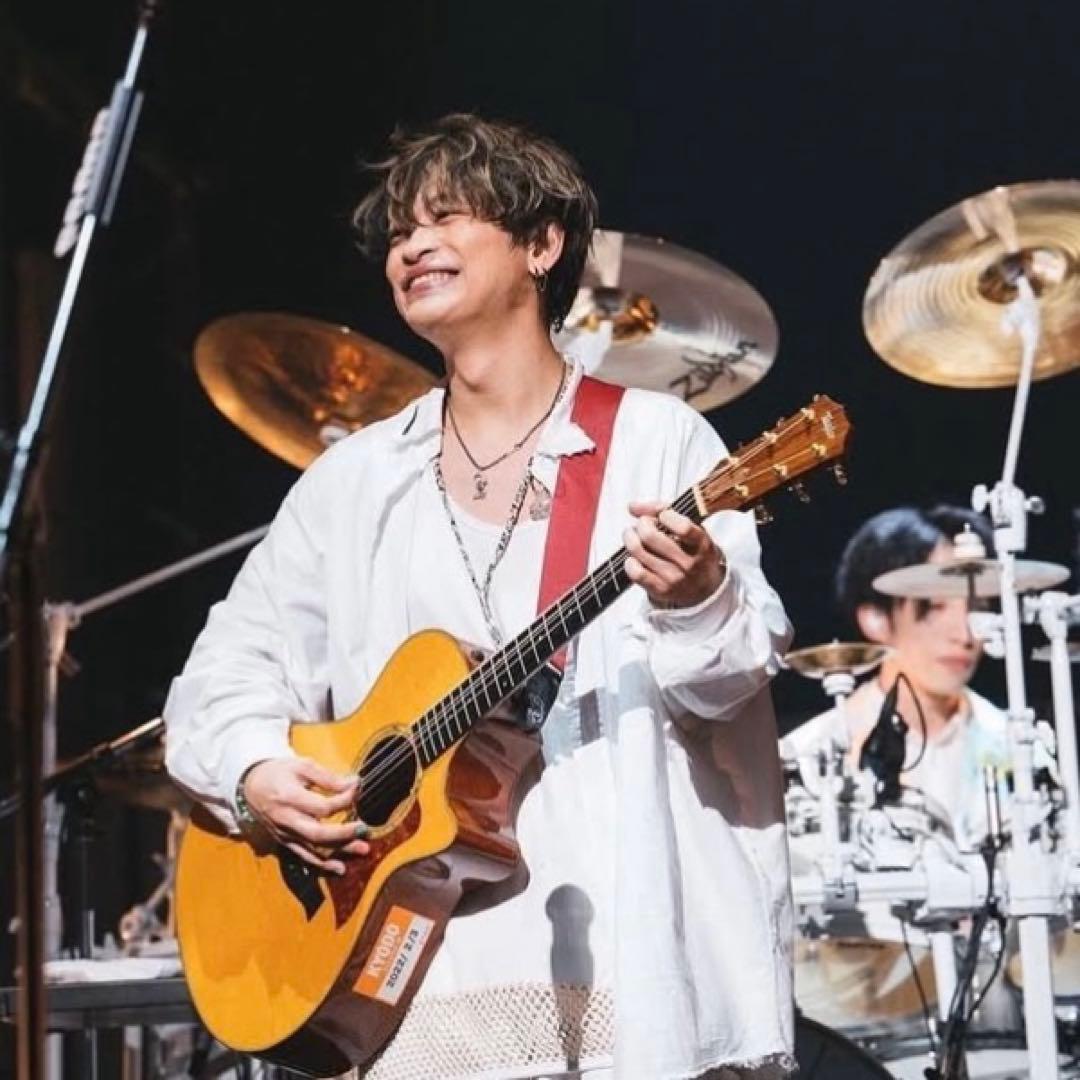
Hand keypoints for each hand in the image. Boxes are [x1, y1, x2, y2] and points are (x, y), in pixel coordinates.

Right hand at [241, 757, 368, 874]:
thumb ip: (328, 777)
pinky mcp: (285, 843)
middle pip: (317, 834)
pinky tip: (340, 868)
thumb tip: (354, 784)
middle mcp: (286, 821)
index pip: (322, 807)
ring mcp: (285, 835)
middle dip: (344, 834)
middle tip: (364, 829)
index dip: (344, 800)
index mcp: (289, 798)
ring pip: (313, 850)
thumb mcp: (302, 766)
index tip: (358, 789)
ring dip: (339, 852)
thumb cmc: (278, 773)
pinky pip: (304, 857)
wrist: (250, 786)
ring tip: (362, 850)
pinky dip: (323, 865)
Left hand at [624, 501, 725, 609]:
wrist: (704, 588)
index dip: (665, 515)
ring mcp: (674, 578)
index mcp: (701, 544)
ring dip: (630, 538)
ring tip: (633, 536)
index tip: (663, 515)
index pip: (683, 528)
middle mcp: (689, 563)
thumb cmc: (693, 551)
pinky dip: (629, 561)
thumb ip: (662, 510)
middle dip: (641, 523)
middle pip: (650, 536)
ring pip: (638, 551)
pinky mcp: (660, 590)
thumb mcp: (690, 527)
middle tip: (643, 524)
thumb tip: (632, 506)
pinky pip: (635, 573)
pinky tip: (634, 557)